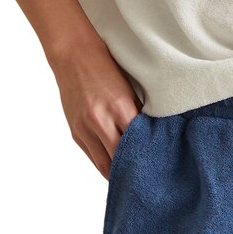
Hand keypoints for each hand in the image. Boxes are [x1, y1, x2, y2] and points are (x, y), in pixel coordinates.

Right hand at [48, 32, 142, 178]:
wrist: (75, 55)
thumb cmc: (106, 68)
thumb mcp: (127, 88)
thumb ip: (136, 113)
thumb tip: (150, 136)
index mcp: (120, 107)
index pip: (137, 143)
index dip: (147, 156)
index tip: (157, 164)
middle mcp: (101, 120)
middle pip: (120, 158)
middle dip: (133, 169)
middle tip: (146, 177)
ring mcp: (85, 128)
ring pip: (104, 164)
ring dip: (117, 172)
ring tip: (131, 178)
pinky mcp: (75, 132)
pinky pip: (92, 157)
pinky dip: (103, 164)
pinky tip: (115, 168)